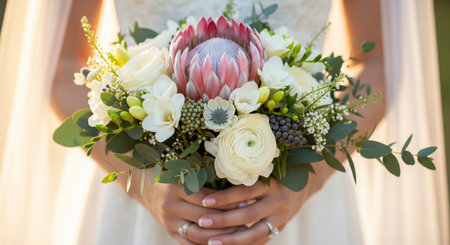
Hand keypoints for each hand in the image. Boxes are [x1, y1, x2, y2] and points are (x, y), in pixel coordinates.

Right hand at [126, 170, 236, 244]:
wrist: (142, 186)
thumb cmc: (168, 173)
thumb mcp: (182, 171)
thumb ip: (202, 178)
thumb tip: (234, 183)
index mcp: (175, 188)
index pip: (206, 199)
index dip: (226, 201)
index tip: (245, 201)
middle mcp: (171, 207)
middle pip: (204, 218)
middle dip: (228, 221)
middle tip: (248, 220)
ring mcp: (169, 223)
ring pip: (198, 235)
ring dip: (221, 237)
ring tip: (239, 233)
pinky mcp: (170, 233)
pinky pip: (190, 244)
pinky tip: (223, 243)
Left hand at [197, 178, 311, 244]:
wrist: (305, 183)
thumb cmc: (277, 170)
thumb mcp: (264, 168)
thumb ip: (245, 173)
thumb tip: (211, 175)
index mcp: (272, 183)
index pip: (245, 192)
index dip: (224, 197)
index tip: (204, 200)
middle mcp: (278, 201)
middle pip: (248, 214)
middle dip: (223, 220)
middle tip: (202, 221)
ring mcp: (280, 218)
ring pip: (254, 233)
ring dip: (231, 239)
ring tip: (211, 242)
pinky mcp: (279, 229)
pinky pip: (260, 241)